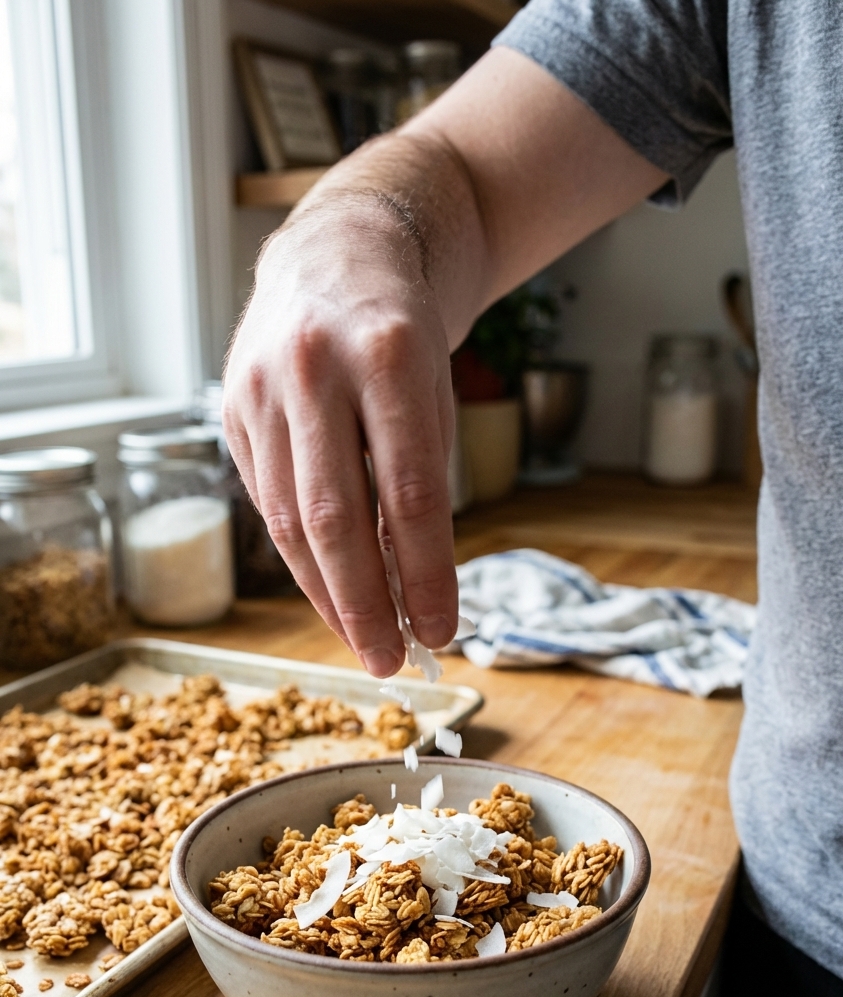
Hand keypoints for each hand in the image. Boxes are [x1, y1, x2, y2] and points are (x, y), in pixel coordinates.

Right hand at [222, 199, 459, 677]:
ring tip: (363, 639)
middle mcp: (314, 368)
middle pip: (335, 516)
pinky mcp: (231, 407)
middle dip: (365, 603)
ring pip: (290, 518)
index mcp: (387, 354)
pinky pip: (267, 501)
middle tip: (391, 659)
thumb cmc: (402, 333)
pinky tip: (329, 591)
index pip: (410, 492)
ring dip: (327, 593)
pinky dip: (301, 556)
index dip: (426, 573)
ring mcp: (261, 387)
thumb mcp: (435, 392)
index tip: (442, 630)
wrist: (335, 254)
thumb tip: (413, 588)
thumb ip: (421, 480)